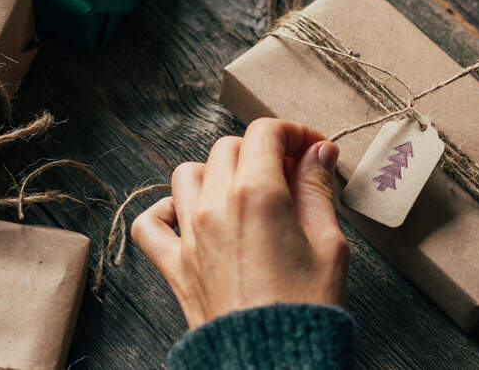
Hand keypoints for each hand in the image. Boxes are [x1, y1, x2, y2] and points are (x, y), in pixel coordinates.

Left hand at [131, 118, 348, 328]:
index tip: (312, 149)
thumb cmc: (306, 308)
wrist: (272, 362)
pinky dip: (165, 212)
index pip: (265, 132)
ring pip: (188, 173)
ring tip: (245, 193)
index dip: (294, 132)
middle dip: (261, 151)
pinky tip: (191, 217)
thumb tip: (318, 152)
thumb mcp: (329, 242)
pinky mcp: (174, 265)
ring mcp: (189, 235)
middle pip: (229, 147)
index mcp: (257, 194)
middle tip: (290, 174)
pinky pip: (150, 223)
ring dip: (217, 173)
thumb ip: (317, 189)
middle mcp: (215, 206)